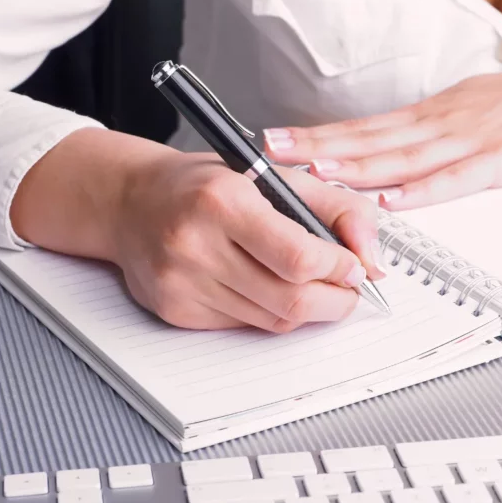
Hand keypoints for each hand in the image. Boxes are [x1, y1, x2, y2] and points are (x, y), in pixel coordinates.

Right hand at [12, 129, 385, 332]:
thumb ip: (335, 207)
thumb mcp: (273, 175)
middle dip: (335, 301)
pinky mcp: (174, 310)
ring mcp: (181, 282)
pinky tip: (263, 287)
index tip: (354, 266)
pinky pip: (243, 327)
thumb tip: (372, 258)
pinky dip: (267, 313)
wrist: (130, 202)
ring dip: (305, 309)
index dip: (340, 269)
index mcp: (221, 200)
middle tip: (347, 289)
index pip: (299, 257)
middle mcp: (195, 244)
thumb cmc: (205, 185)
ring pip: (272, 321)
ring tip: (311, 286)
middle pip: (291, 300)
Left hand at [264, 43, 501, 208]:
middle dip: (317, 147)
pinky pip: (455, 180)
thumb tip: (402, 155)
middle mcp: (443, 123)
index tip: (281, 142)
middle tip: (271, 152)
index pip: (367, 127)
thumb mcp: (476, 112)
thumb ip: (438, 135)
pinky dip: (420, 191)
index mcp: (436, 116)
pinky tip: (391, 199)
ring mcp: (470, 141)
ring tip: (315, 170)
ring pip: (402, 157)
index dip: (321, 136)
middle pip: (371, 137)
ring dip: (356, 165)